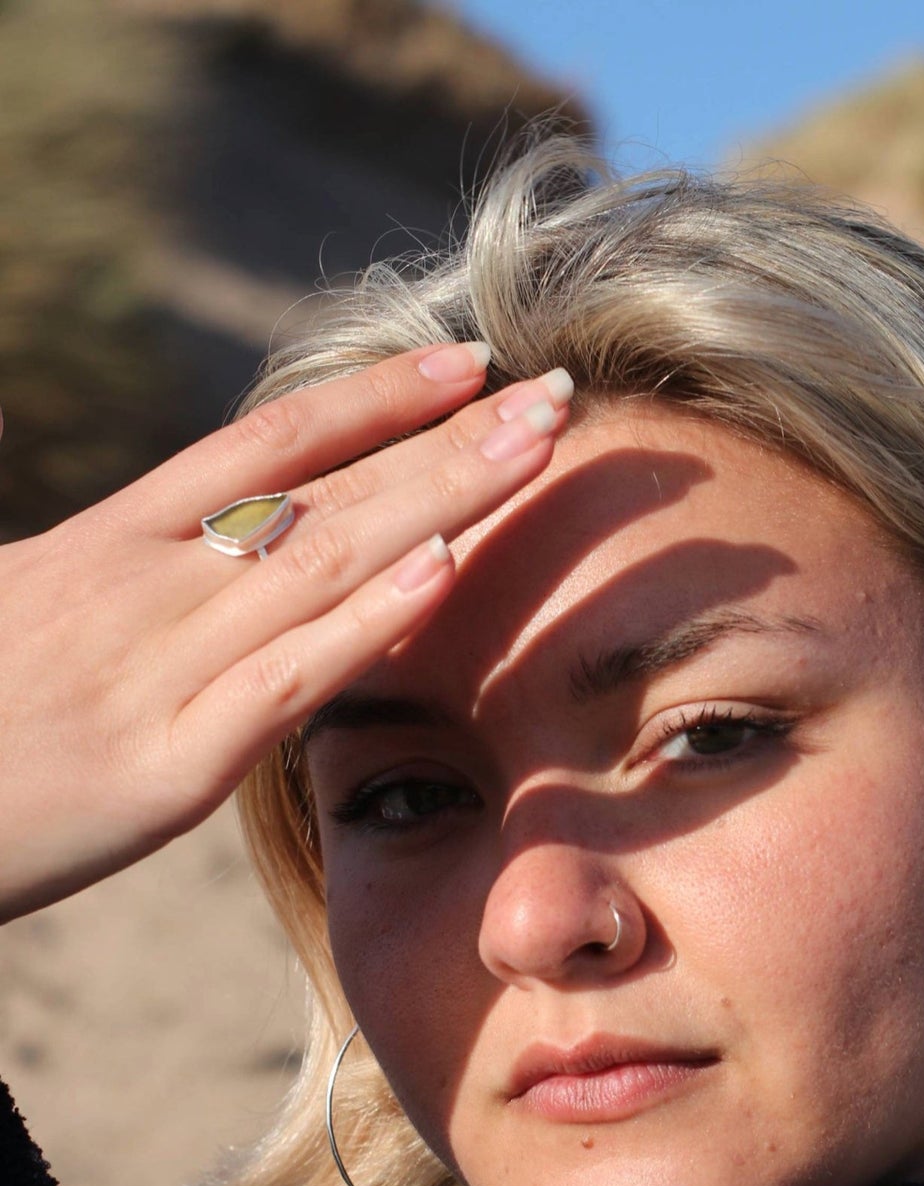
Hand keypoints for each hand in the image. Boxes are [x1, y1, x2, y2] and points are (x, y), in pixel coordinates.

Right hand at [0, 344, 571, 922]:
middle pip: (323, 491)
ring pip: (323, 561)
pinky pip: (285, 680)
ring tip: (537, 450)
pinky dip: (367, 622)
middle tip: (555, 396)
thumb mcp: (32, 608)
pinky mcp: (163, 769)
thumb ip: (133, 573)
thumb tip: (221, 542)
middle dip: (449, 440)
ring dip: (443, 499)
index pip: (268, 445)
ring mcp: (157, 671)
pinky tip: (446, 572)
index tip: (467, 362)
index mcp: (109, 544)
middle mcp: (142, 587)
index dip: (376, 398)